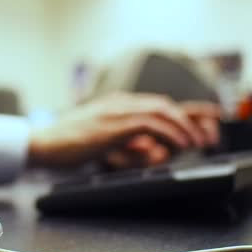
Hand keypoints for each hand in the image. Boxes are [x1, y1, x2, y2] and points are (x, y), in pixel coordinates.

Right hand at [27, 93, 219, 167]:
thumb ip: (126, 143)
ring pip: (162, 110)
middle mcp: (120, 103)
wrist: (42, 144)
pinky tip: (180, 143)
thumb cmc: (66, 145)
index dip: (185, 112)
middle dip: (191, 119)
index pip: (158, 104)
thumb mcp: (102, 142)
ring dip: (185, 126)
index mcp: (117, 105)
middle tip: (208, 134)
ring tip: (199, 141)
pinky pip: (151, 124)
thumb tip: (150, 148)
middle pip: (165, 104)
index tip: (205, 120)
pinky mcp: (114, 124)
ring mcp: (116, 111)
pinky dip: (170, 132)